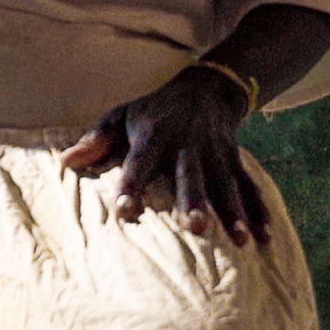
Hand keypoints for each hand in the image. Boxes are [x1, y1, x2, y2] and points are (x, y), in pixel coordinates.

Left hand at [61, 68, 270, 245]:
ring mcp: (216, 153)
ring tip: (240, 240)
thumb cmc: (154, 111)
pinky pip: (249, 186)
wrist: (206, 88)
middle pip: (190, 175)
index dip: (131, 186)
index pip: (139, 163)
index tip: (122, 212)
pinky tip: (264, 236)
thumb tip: (65, 161)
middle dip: (193, 200)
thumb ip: (96, 139)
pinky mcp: (235, 160)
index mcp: (154, 136)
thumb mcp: (121, 115)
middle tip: (194, 227)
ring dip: (233, 212)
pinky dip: (259, 210)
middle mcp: (187, 145)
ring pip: (226, 184)